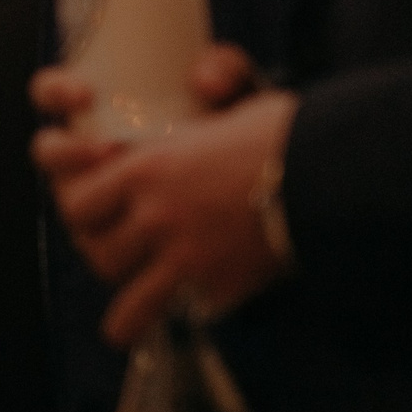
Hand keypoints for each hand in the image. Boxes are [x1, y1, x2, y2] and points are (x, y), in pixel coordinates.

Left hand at [29, 47, 296, 344]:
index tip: (95, 201)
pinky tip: (123, 332)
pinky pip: (149, 310)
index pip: (77, 195)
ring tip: (118, 276)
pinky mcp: (205, 283)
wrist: (334, 180)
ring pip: (113, 274)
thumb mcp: (241, 103)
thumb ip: (214, 86)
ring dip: (114, 275)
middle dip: (95, 238)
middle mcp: (152, 209)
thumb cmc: (291, 135)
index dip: (80, 200)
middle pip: (90, 237)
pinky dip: (132, 321)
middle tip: (109, 240)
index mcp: (148, 165)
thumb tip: (203, 79)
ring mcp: (176, 250)